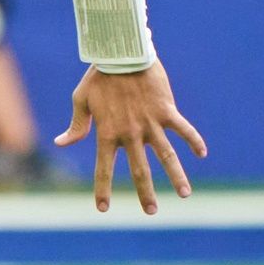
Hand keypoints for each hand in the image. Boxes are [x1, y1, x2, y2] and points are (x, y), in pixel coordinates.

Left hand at [54, 61, 207, 214]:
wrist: (122, 52)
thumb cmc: (99, 76)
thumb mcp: (81, 100)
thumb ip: (76, 125)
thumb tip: (61, 144)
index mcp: (107, 132)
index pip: (103, 168)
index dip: (102, 189)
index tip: (103, 209)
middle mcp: (130, 133)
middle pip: (140, 169)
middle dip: (145, 193)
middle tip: (151, 212)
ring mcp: (151, 123)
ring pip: (167, 155)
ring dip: (177, 176)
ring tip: (186, 195)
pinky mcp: (166, 110)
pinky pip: (183, 129)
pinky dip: (194, 140)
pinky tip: (202, 154)